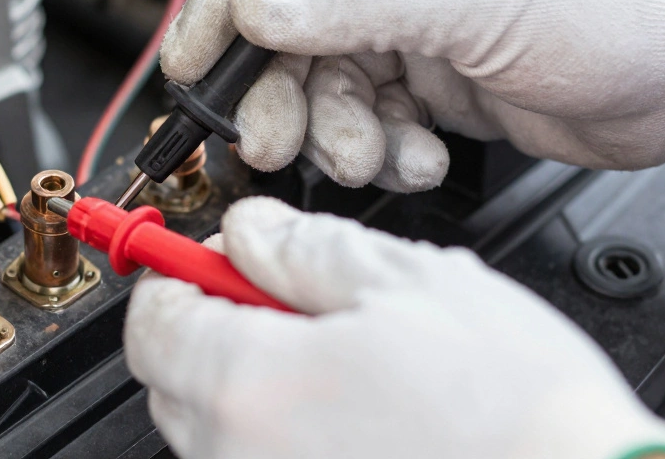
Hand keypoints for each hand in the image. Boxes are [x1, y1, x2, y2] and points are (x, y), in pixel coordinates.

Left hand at [124, 197, 664, 458]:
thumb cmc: (513, 414)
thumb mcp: (406, 283)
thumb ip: (302, 248)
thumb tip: (250, 230)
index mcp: (250, 387)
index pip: (151, 322)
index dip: (178, 273)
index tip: (214, 257)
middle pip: (173, 377)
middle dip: (212, 326)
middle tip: (288, 298)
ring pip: (217, 430)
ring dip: (254, 382)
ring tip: (345, 358)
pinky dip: (285, 435)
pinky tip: (359, 414)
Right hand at [160, 0, 664, 190]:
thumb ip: (355, 1)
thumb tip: (255, 4)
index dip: (228, 3)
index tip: (195, 64)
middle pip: (289, 27)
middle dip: (279, 90)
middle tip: (269, 136)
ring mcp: (408, 26)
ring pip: (323, 86)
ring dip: (336, 132)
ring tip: (373, 153)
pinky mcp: (425, 84)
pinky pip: (366, 123)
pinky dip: (382, 151)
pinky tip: (419, 155)